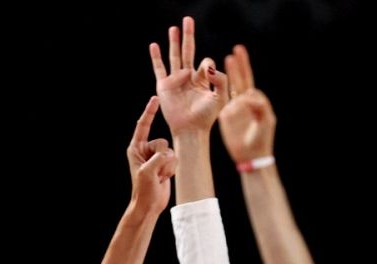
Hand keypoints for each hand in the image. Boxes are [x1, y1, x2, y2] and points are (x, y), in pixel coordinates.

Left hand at [128, 97, 176, 216]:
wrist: (150, 204)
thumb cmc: (143, 190)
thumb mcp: (147, 172)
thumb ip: (157, 158)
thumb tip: (166, 153)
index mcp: (135, 148)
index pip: (143, 125)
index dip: (149, 112)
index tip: (155, 99)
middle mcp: (146, 150)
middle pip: (162, 141)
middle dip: (162, 157)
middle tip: (156, 172)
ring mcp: (156, 156)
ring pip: (170, 150)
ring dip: (167, 165)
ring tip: (160, 176)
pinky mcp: (165, 163)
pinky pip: (175, 158)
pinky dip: (172, 169)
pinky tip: (164, 177)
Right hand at [150, 16, 228, 136]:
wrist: (191, 130)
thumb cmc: (207, 117)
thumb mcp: (221, 97)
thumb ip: (222, 80)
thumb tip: (210, 66)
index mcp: (203, 80)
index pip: (206, 62)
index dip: (208, 65)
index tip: (209, 76)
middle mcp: (188, 78)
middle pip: (188, 51)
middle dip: (188, 36)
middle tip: (188, 20)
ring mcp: (176, 81)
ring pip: (174, 56)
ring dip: (174, 41)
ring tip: (173, 28)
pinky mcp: (165, 86)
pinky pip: (159, 68)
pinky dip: (156, 57)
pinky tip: (154, 45)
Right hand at [220, 45, 275, 161]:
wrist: (251, 155)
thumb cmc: (261, 139)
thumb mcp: (265, 121)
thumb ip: (260, 106)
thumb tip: (247, 94)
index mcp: (256, 101)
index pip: (249, 81)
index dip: (244, 68)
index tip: (237, 56)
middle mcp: (245, 101)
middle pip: (241, 79)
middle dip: (238, 65)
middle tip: (236, 49)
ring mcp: (235, 108)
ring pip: (231, 87)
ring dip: (230, 73)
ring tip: (227, 58)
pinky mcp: (226, 115)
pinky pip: (222, 100)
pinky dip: (219, 90)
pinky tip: (213, 79)